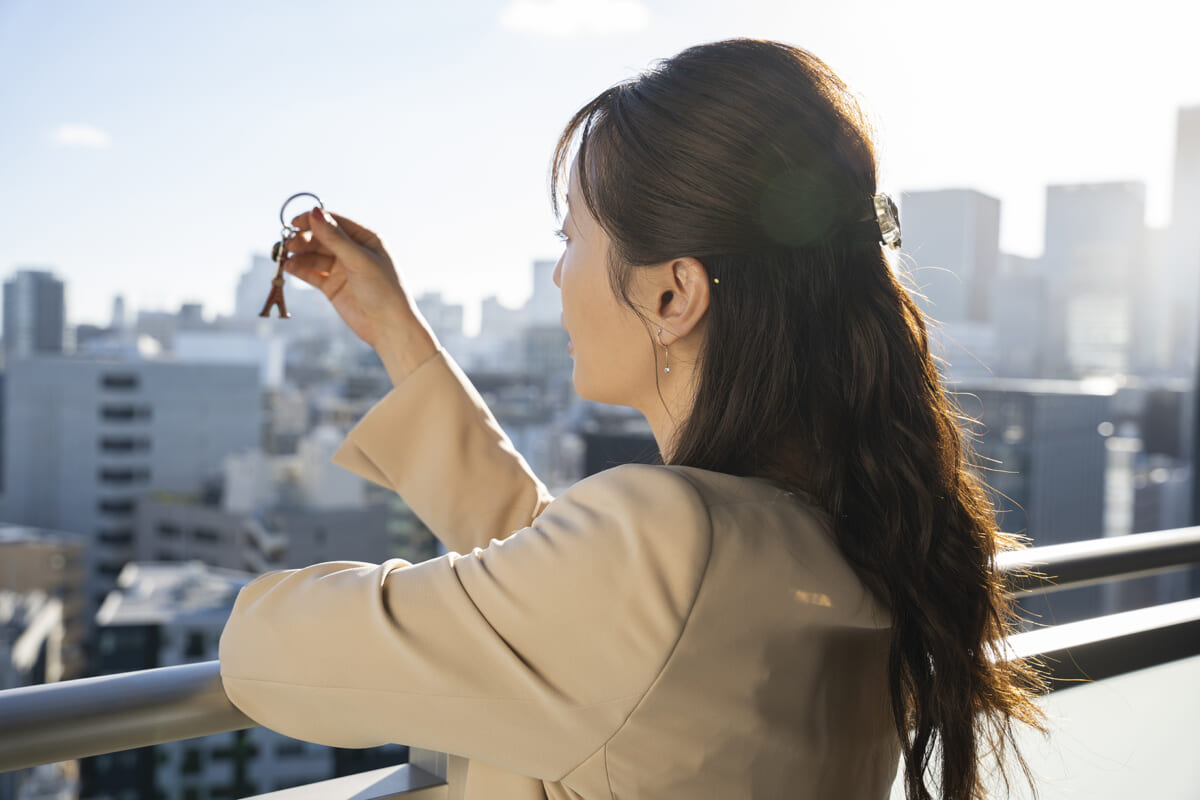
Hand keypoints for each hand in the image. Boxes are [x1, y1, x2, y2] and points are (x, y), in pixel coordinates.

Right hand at [283, 208, 437, 376]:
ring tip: (285, 258)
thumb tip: (315, 213)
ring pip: (314, 256)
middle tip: (288, 244)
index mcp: (366, 239)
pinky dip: (300, 269)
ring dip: (299, 255)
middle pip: (321, 239)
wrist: (388, 326)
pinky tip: (288, 267)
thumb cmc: (383, 290)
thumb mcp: (359, 260)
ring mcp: (342, 269)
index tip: (293, 223)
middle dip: (303, 240)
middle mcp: (352, 251)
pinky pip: (312, 273)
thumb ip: (335, 238)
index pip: (334, 222)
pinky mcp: (332, 287)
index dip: (313, 220)